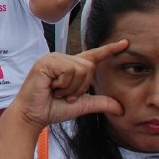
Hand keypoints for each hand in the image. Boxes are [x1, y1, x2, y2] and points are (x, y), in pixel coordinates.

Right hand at [8, 41, 128, 129]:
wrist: (33, 116)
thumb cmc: (52, 109)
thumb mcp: (81, 105)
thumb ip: (100, 103)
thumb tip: (121, 109)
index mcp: (71, 67)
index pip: (93, 56)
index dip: (110, 50)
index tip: (125, 43)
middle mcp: (62, 59)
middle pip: (89, 67)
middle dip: (81, 87)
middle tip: (65, 95)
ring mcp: (53, 59)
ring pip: (79, 69)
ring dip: (71, 88)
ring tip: (57, 92)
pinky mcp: (46, 62)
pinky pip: (68, 71)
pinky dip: (63, 84)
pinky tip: (51, 87)